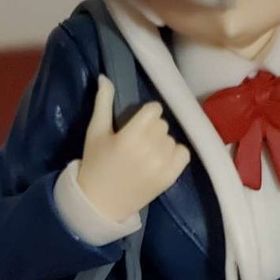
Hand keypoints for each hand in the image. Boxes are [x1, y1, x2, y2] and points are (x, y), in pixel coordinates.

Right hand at [76, 76, 190, 219]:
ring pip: (171, 138)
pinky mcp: (170, 178)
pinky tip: (160, 159)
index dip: (145, 114)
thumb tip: (104, 77)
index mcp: (130, 137)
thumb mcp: (96, 132)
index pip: (154, 110)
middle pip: (162, 123)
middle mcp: (149, 150)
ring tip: (146, 152)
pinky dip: (175, 153)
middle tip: (138, 140)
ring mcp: (161, 166)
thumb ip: (103, 103)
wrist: (101, 202)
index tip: (135, 123)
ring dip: (161, 142)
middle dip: (151, 128)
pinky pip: (183, 153)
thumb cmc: (96, 163)